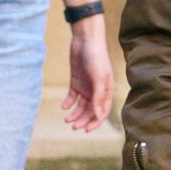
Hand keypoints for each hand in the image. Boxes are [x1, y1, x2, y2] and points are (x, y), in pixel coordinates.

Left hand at [64, 15, 114, 133]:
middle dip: (82, 120)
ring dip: (75, 114)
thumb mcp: (99, 78)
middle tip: (73, 127)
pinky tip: (64, 107)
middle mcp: (97, 90)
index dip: (95, 122)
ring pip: (81, 106)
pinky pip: (72, 96)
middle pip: (90, 111)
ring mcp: (86, 86)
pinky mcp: (76, 81)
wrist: (85, 40)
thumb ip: (99, 97)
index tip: (86, 130)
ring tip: (67, 120)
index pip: (102, 112)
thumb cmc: (97, 57)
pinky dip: (68, 103)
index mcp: (106, 90)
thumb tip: (99, 115)